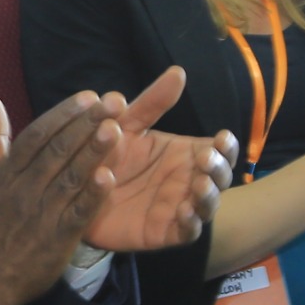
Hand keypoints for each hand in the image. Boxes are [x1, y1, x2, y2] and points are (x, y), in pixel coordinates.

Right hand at [0, 91, 121, 304]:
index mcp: (5, 174)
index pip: (36, 136)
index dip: (63, 115)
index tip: (88, 97)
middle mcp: (23, 191)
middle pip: (56, 151)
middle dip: (86, 124)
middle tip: (113, 102)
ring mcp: (40, 216)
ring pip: (70, 178)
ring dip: (94, 152)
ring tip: (116, 128)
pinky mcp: (57, 240)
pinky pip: (78, 214)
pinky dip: (92, 196)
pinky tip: (108, 177)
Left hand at [80, 67, 234, 252]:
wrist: (77, 191)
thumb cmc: (108, 154)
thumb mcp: (127, 124)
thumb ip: (152, 103)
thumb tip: (178, 71)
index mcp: (186, 154)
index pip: (219, 150)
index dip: (226, 147)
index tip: (222, 138)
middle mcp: (189, 182)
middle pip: (220, 178)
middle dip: (220, 169)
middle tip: (206, 161)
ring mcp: (180, 208)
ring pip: (208, 206)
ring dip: (209, 197)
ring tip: (200, 185)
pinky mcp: (165, 232)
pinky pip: (187, 232)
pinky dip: (190, 223)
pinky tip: (184, 211)